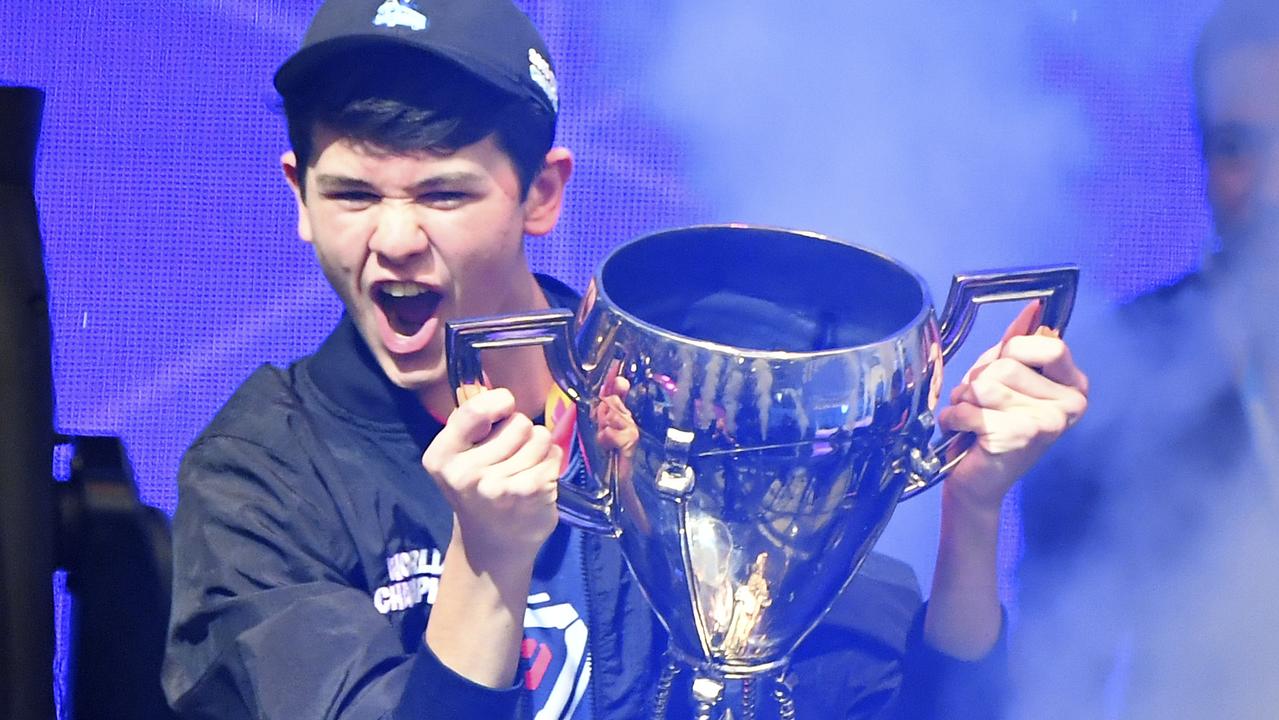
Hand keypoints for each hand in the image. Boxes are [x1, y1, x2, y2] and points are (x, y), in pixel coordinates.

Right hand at [421, 385, 562, 569]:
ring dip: (538, 449)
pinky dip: (550, 464)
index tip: (504, 407)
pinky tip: (536, 483)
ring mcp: (498, 485)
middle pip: (517, 422)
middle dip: (520, 433)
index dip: (498, 402)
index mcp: (441, 457)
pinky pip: (553, 455)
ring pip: (540, 436)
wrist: (492, 546)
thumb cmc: (478, 490)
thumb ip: (472, 424)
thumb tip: (500, 393)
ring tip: (524, 470)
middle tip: (510, 457)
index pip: (473, 411)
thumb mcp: (459, 458)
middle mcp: (465, 473)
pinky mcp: (528, 493)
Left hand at [936, 301, 1088, 513]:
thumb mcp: (1006, 379)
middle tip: (983, 406)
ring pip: (986, 385)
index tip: (1004, 371)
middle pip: (1008, 365)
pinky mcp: (1018, 438)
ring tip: (973, 419)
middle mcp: (1070, 406)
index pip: (1049, 345)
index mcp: (1074, 386)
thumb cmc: (992, 428)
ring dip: (965, 401)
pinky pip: (970, 408)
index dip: (1013, 352)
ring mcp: (1048, 424)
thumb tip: (1033, 309)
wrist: (980, 483)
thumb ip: (1017, 345)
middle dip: (980, 381)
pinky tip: (964, 434)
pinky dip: (955, 419)